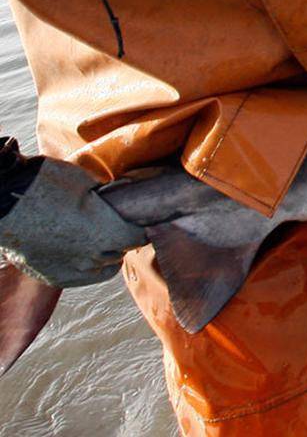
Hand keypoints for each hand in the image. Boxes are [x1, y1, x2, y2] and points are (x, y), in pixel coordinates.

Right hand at [0, 147, 146, 287]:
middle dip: (122, 237)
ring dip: (106, 253)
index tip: (138, 218)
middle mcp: (93, 256)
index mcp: (108, 232)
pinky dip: (87, 266)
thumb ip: (109, 197)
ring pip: (104, 266)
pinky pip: (82, 276)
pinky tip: (83, 253)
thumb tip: (123, 196)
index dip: (140, 225)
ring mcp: (72, 269)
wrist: (2, 201)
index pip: (139, 235)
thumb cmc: (45, 183)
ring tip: (98, 237)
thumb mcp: (87, 182)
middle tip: (114, 222)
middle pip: (122, 250)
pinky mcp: (53, 276)